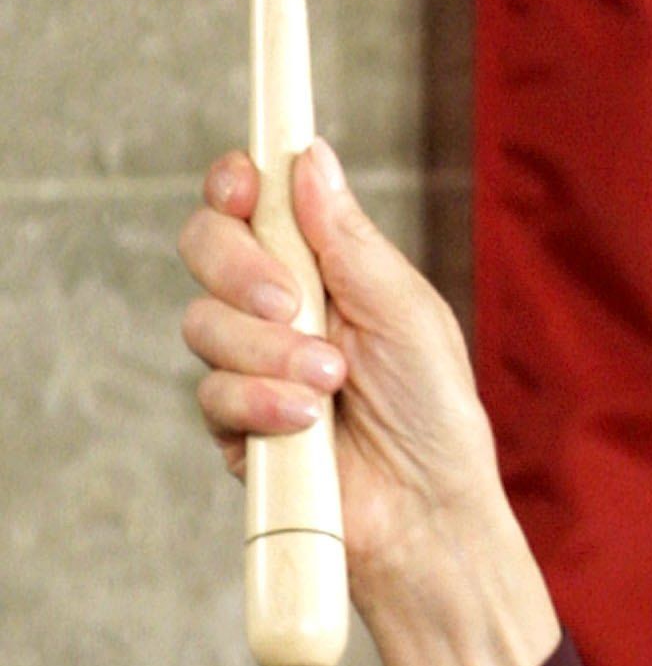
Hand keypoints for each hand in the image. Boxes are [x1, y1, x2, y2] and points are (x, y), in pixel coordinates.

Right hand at [179, 142, 557, 665]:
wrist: (428, 508)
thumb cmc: (434, 410)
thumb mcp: (405, 311)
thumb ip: (350, 239)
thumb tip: (309, 157)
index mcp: (325, 270)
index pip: (253, 205)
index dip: (235, 184)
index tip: (241, 184)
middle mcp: (278, 308)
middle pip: (206, 247)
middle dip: (241, 269)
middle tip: (291, 303)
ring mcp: (249, 365)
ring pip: (202, 323)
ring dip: (270, 351)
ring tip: (331, 384)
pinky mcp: (234, 423)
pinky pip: (211, 393)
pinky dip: (261, 403)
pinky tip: (305, 422)